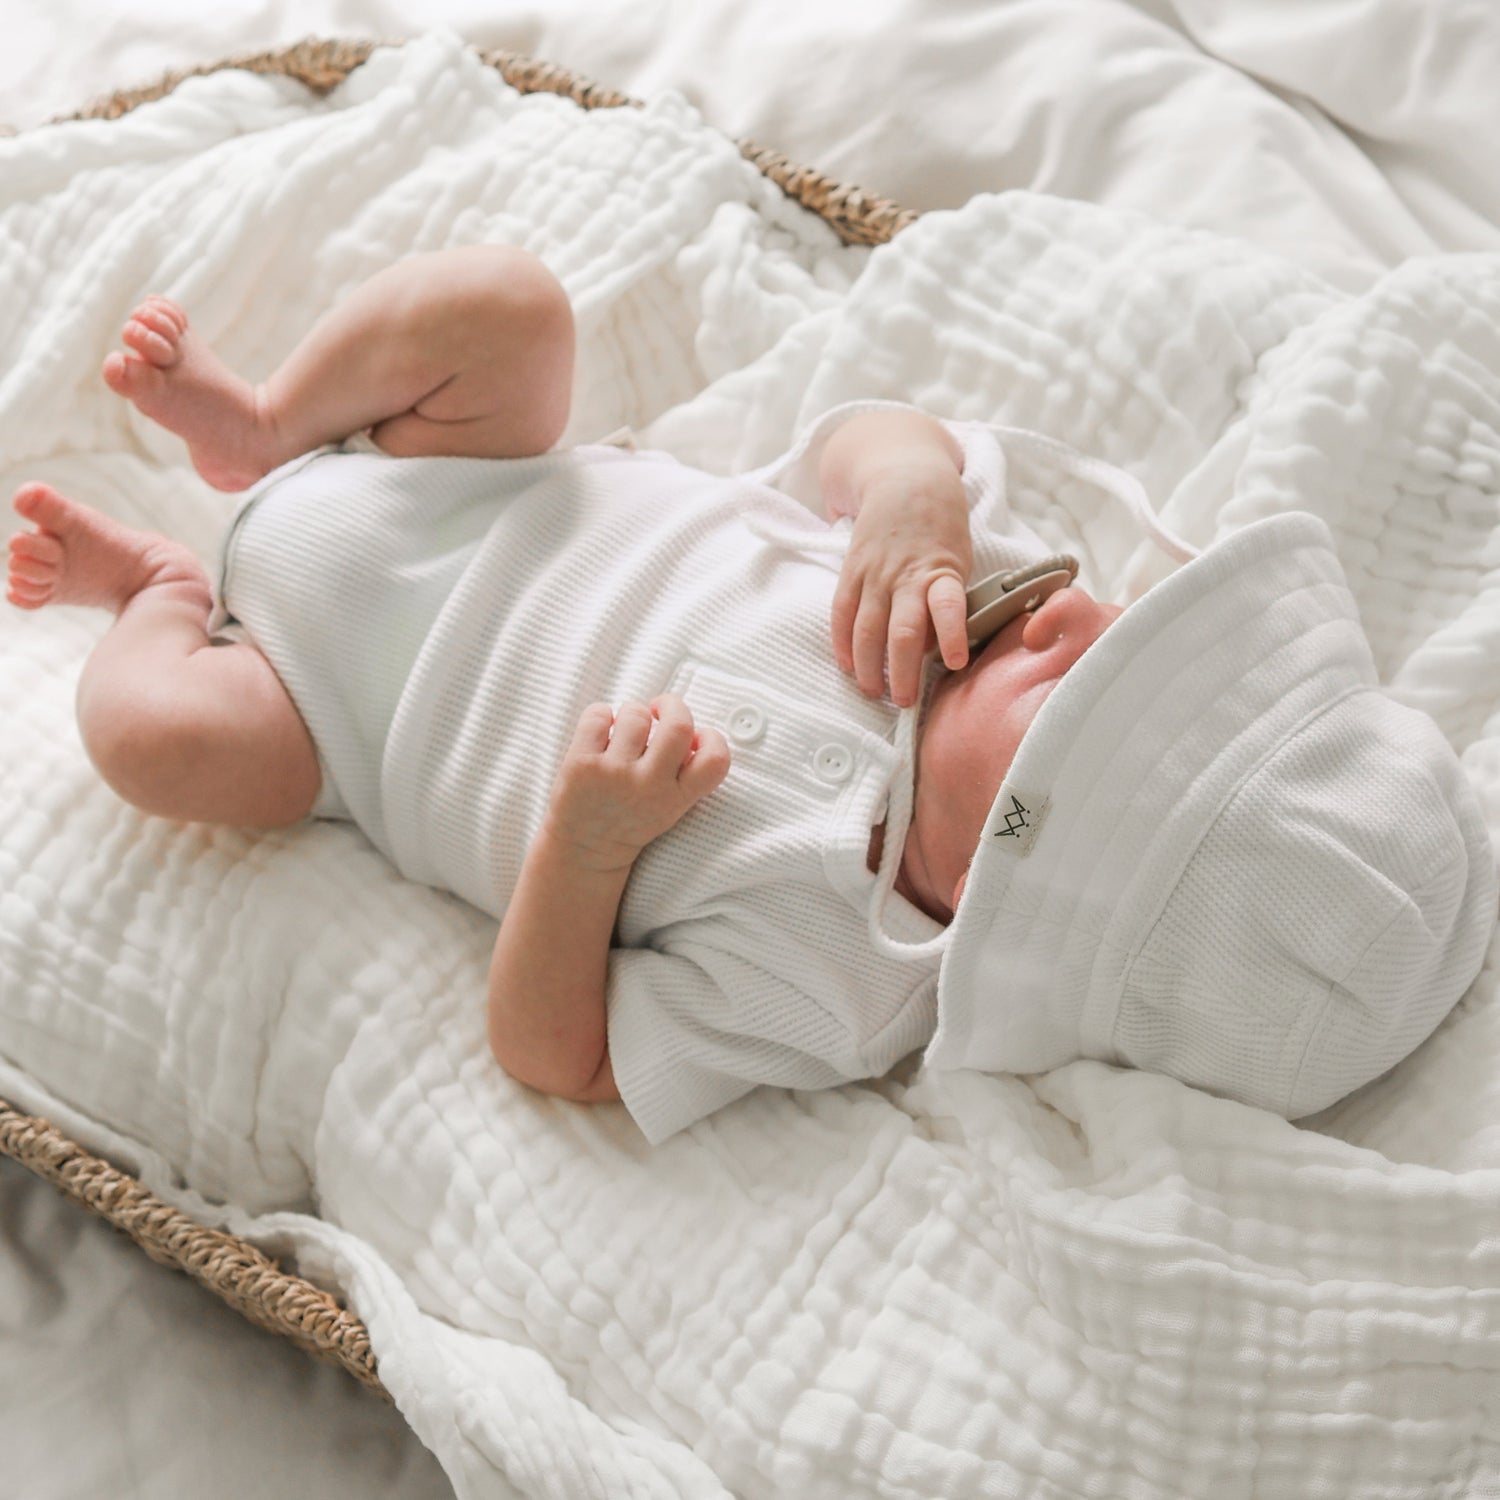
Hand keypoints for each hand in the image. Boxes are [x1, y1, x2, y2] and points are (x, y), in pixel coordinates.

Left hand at [544, 694, 730, 872]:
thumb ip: (684, 774)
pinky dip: (601, 715)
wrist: (583, 850)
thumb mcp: (669, 807)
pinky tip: (600, 733)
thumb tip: (691, 732)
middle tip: (660, 710)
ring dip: (632, 715)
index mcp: (675, 799)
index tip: (696, 737)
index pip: (715, 760)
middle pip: (678, 724)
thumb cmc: (630, 819)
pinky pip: (599, 714)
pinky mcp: (582, 764)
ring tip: (623, 734)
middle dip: (672, 704)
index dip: (713, 738)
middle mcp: (648, 786)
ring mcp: (614, 774)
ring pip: (635, 713)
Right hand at [830, 468, 972, 706]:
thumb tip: (935, 650)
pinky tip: (845, 665)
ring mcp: (875, 573)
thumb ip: (946, 601)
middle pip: (901, 631)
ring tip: (872, 692)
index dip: (950, 635)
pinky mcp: (851, 570)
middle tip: (903, 701)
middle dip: (902, 670)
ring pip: (867, 628)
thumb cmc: (940, 527)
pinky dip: (843, 641)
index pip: (947, 606)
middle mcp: (905, 575)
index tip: (955, 663)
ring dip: (868, 665)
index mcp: (941, 570)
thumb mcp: (958, 559)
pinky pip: (842, 612)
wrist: (905, 477)